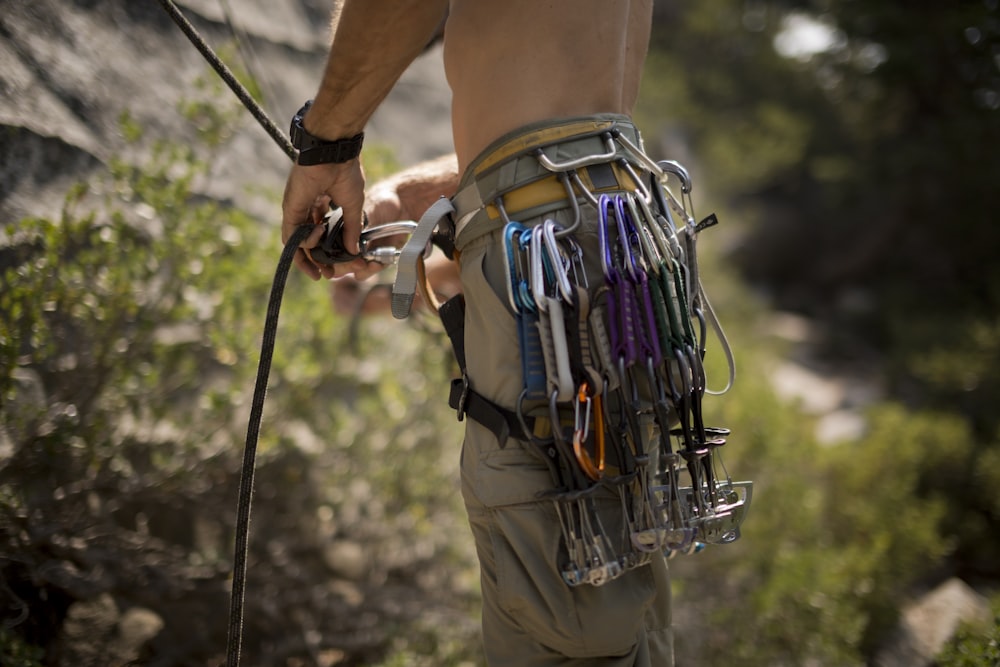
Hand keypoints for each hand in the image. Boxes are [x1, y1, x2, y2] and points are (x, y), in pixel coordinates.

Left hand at [281, 160, 366, 279]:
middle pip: (305, 243)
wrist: (335, 154)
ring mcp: (297, 210)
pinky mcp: (290, 209)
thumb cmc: (346, 172)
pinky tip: (319, 234)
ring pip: (297, 242)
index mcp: (321, 206)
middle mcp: (306, 209)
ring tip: (323, 260)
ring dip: (308, 256)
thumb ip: (351, 229)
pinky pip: (292, 235)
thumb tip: (354, 250)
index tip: (334, 266)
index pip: (319, 235)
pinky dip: (305, 241)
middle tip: (324, 274)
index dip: (325, 252)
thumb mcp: (353, 207)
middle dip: (313, 262)